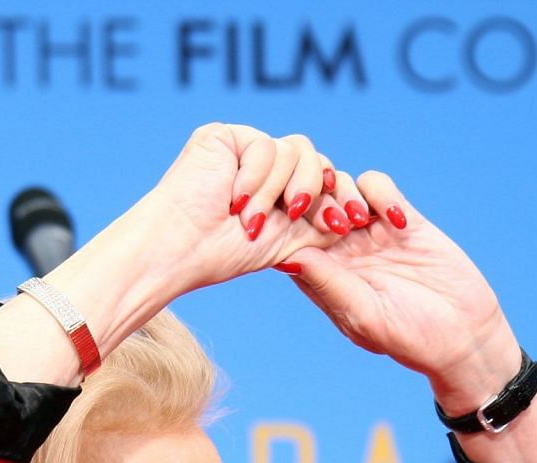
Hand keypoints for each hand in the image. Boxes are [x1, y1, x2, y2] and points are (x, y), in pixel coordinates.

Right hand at [132, 123, 350, 296]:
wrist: (182, 247)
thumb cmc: (224, 252)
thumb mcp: (288, 242)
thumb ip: (321, 224)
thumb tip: (353, 215)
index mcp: (283, 190)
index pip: (325, 179)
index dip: (341, 196)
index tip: (352, 221)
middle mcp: (268, 166)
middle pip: (316, 158)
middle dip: (313, 189)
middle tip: (297, 213)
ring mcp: (247, 149)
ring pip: (294, 151)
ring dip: (274, 192)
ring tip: (249, 218)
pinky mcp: (227, 135)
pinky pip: (266, 145)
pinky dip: (254, 177)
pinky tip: (234, 200)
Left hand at [275, 170, 519, 411]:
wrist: (464, 334)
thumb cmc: (410, 338)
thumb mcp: (364, 315)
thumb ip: (329, 284)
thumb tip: (286, 257)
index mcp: (323, 277)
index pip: (289, 240)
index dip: (284, 224)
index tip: (295, 225)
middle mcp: (342, 252)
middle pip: (309, 205)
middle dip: (314, 201)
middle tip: (336, 222)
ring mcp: (371, 233)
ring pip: (339, 187)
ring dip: (344, 193)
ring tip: (361, 221)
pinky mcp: (403, 219)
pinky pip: (378, 186)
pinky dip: (380, 193)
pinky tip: (397, 221)